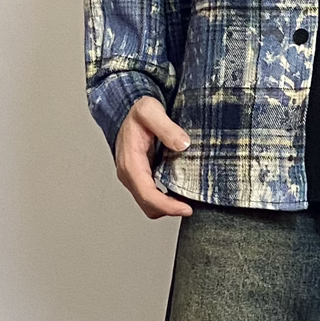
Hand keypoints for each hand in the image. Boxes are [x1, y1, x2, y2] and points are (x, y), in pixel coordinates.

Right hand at [114, 96, 193, 218]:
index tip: (187, 209)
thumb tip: (182, 144)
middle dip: (169, 210)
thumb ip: (166, 127)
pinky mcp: (140, 177)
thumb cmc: (137, 111)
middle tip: (192, 208)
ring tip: (188, 203)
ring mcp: (133, 177)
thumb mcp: (150, 111)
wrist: (127, 109)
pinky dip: (165, 201)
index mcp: (130, 163)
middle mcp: (129, 174)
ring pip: (149, 205)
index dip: (167, 206)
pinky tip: (179, 194)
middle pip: (148, 205)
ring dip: (167, 207)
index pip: (147, 194)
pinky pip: (151, 197)